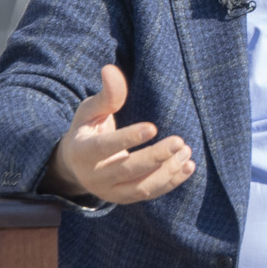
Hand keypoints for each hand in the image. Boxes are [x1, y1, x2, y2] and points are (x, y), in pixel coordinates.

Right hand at [47, 64, 195, 204]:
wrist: (77, 165)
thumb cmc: (88, 129)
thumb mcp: (90, 110)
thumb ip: (106, 94)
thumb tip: (110, 69)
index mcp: (83, 152)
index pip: (105, 147)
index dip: (128, 138)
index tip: (153, 127)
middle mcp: (95, 176)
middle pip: (128, 170)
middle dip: (156, 157)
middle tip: (180, 141)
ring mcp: (111, 192)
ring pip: (142, 187)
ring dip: (167, 171)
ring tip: (186, 151)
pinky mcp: (125, 198)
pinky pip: (150, 193)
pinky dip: (171, 182)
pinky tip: (189, 166)